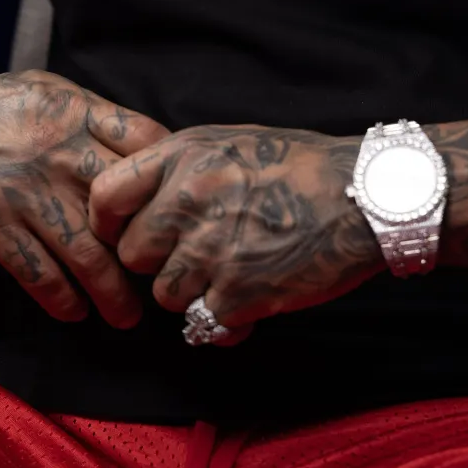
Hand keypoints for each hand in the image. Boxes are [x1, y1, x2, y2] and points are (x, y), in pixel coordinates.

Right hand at [0, 50, 166, 325]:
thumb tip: (157, 153)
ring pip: (83, 254)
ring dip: (109, 293)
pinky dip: (61, 299)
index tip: (180, 209)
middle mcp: (56, 153)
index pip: (142, 143)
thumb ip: (103, 120)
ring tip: (126, 316)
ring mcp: (23, 193)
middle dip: (146, 249)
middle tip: (163, 279)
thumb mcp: (58, 91)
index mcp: (78, 113)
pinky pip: (36, 273)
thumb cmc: (7, 104)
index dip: (166, 178)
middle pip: (119, 210)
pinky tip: (76, 312)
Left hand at [89, 124, 381, 329]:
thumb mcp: (229, 142)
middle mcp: (190, 199)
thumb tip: (140, 197)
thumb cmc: (299, 165)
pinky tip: (253, 298)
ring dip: (193, 292)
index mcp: (184, 156)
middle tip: (197, 253)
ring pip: (165, 295)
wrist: (362, 195)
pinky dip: (227, 320)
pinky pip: (205, 324)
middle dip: (160, 260)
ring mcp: (212, 248)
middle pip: (132, 254)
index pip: (105, 196)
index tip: (129, 232)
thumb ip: (180, 166)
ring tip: (231, 272)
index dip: (109, 222)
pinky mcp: (238, 293)